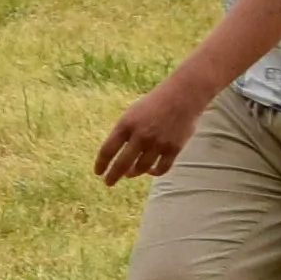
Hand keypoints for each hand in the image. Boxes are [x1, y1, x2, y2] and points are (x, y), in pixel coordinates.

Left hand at [91, 78, 207, 185]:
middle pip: (122, 164)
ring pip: (142, 168)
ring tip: (129, 174)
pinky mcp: (174, 148)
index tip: (98, 172)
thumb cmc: (153, 103)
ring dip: (133, 173)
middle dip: (113, 176)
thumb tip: (116, 152)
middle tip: (109, 182)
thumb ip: (124, 131)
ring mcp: (158, 143)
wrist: (182, 97)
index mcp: (126, 124)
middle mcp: (140, 136)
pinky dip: (154, 173)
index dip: (101, 164)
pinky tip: (150, 171)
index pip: (108, 150)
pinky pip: (162, 168)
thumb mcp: (132, 113)